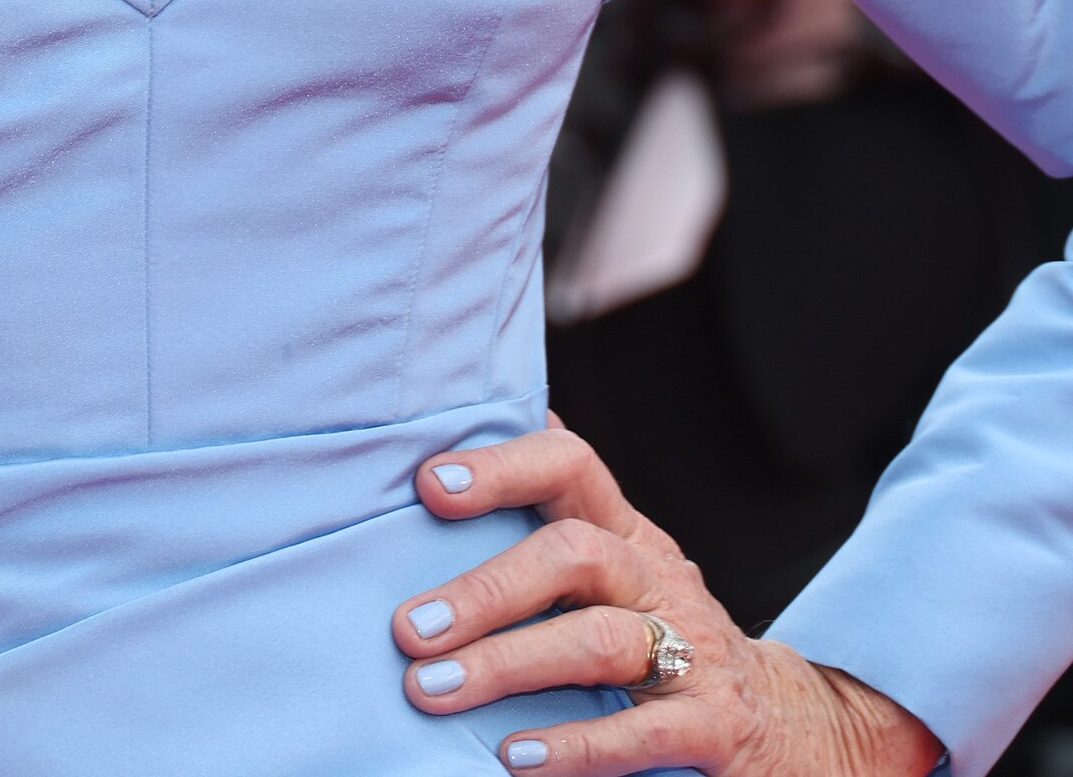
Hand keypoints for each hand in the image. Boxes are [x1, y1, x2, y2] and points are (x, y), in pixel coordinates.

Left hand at [391, 421, 940, 772]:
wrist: (782, 719)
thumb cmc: (661, 629)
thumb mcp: (618, 562)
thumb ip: (554, 515)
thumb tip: (464, 444)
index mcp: (626, 531)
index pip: (570, 465)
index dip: (503, 466)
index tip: (428, 484)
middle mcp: (656, 578)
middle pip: (574, 555)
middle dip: (486, 589)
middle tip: (408, 628)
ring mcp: (690, 652)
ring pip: (599, 642)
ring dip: (509, 666)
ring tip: (432, 690)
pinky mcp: (710, 727)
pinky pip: (640, 732)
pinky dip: (575, 745)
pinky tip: (511, 754)